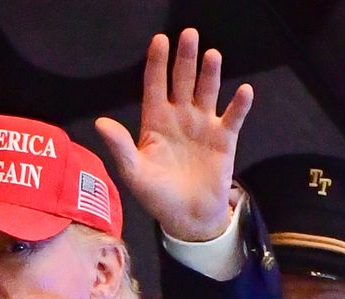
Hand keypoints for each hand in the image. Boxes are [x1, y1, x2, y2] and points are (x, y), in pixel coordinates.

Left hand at [95, 29, 252, 242]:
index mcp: (155, 122)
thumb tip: (101, 123)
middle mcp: (180, 117)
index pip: (155, 86)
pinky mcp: (224, 139)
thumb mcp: (134, 173)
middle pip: (182, 81)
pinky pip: (233, 117)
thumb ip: (120, 147)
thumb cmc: (157, 196)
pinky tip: (243, 91)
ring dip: (210, 74)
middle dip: (185, 58)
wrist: (188, 217)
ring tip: (211, 55)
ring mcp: (203, 126)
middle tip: (189, 35)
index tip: (159, 40)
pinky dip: (239, 104)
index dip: (156, 64)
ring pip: (207, 92)